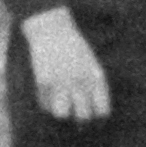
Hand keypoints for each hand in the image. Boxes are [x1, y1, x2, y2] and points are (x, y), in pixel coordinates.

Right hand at [19, 6, 109, 124]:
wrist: (51, 29)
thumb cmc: (74, 47)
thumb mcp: (92, 65)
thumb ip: (95, 87)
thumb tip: (94, 114)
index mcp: (95, 78)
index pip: (102, 111)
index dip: (97, 116)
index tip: (92, 113)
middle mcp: (79, 82)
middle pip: (83, 117)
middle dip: (79, 117)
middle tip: (75, 111)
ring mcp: (60, 82)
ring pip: (62, 114)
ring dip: (61, 112)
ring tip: (60, 106)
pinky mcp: (43, 80)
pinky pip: (45, 104)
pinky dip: (46, 104)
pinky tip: (48, 95)